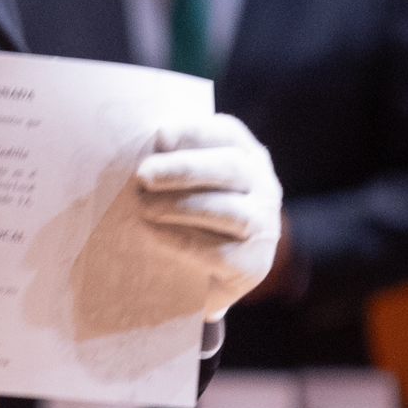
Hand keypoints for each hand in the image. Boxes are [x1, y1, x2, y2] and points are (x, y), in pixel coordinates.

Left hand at [135, 113, 283, 320]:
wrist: (205, 275)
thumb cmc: (188, 211)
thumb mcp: (185, 179)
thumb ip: (173, 157)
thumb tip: (149, 145)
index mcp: (247, 155)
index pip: (228, 132)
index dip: (194, 132)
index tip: (159, 137)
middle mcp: (264, 186)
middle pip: (231, 168)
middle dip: (184, 169)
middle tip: (143, 176)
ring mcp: (264, 225)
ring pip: (228, 210)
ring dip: (180, 206)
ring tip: (143, 207)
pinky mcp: (254, 264)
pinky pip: (218, 250)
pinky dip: (181, 239)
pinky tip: (152, 232)